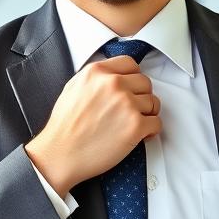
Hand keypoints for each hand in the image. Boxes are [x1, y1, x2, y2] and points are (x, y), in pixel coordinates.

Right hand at [25, 55, 160, 197]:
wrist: (60, 154)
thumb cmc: (64, 128)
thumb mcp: (73, 88)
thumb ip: (95, 78)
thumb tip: (113, 77)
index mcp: (97, 72)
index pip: (130, 63)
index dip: (133, 77)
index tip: (132, 88)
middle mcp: (113, 84)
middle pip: (145, 83)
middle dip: (141, 97)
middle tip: (132, 110)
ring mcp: (126, 104)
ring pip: (153, 103)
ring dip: (147, 114)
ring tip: (133, 124)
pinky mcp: (135, 125)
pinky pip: (157, 123)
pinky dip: (151, 131)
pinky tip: (140, 135)